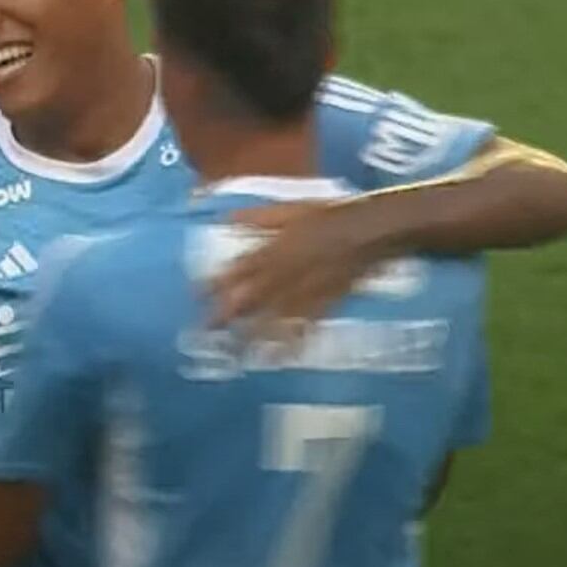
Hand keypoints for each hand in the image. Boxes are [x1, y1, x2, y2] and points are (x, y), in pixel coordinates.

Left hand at [210, 200, 398, 335]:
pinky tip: (279, 359)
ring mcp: (303, 292)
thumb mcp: (288, 208)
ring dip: (252, 335)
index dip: (214, 283)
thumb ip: (257, 218)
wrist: (370, 229)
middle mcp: (283, 274)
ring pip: (272, 317)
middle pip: (249, 298)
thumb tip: (226, 218)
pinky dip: (291, 343)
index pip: (236, 269)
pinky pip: (304, 327)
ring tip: (236, 353)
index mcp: (272, 249)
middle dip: (226, 316)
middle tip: (205, 332)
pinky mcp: (324, 304)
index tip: (196, 295)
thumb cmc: (329, 215)